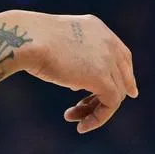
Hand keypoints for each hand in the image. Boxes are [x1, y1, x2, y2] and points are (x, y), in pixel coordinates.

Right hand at [20, 12, 138, 132]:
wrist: (27, 39)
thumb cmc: (30, 41)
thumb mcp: (57, 45)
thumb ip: (73, 60)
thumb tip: (78, 84)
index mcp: (96, 27)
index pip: (121, 55)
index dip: (125, 75)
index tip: (127, 93)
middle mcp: (107, 41)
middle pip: (121, 75)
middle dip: (106, 96)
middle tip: (87, 111)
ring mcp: (107, 59)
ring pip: (116, 92)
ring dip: (95, 109)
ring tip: (74, 118)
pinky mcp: (102, 77)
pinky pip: (111, 103)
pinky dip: (98, 118)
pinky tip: (81, 126)